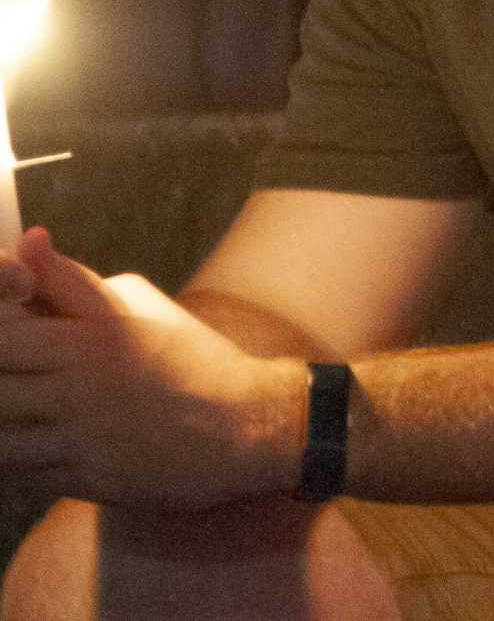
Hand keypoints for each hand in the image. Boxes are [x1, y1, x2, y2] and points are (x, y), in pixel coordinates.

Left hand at [0, 228, 303, 509]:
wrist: (245, 425)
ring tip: (21, 408)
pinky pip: (19, 472)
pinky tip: (33, 440)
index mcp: (92, 339)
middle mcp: (79, 389)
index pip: (0, 335)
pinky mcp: (83, 479)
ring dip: (3, 423)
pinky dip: (15, 458)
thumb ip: (73, 280)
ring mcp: (79, 439)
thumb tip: (29, 240)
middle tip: (15, 375)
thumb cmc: (192, 358)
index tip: (10, 336)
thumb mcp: (139, 306)